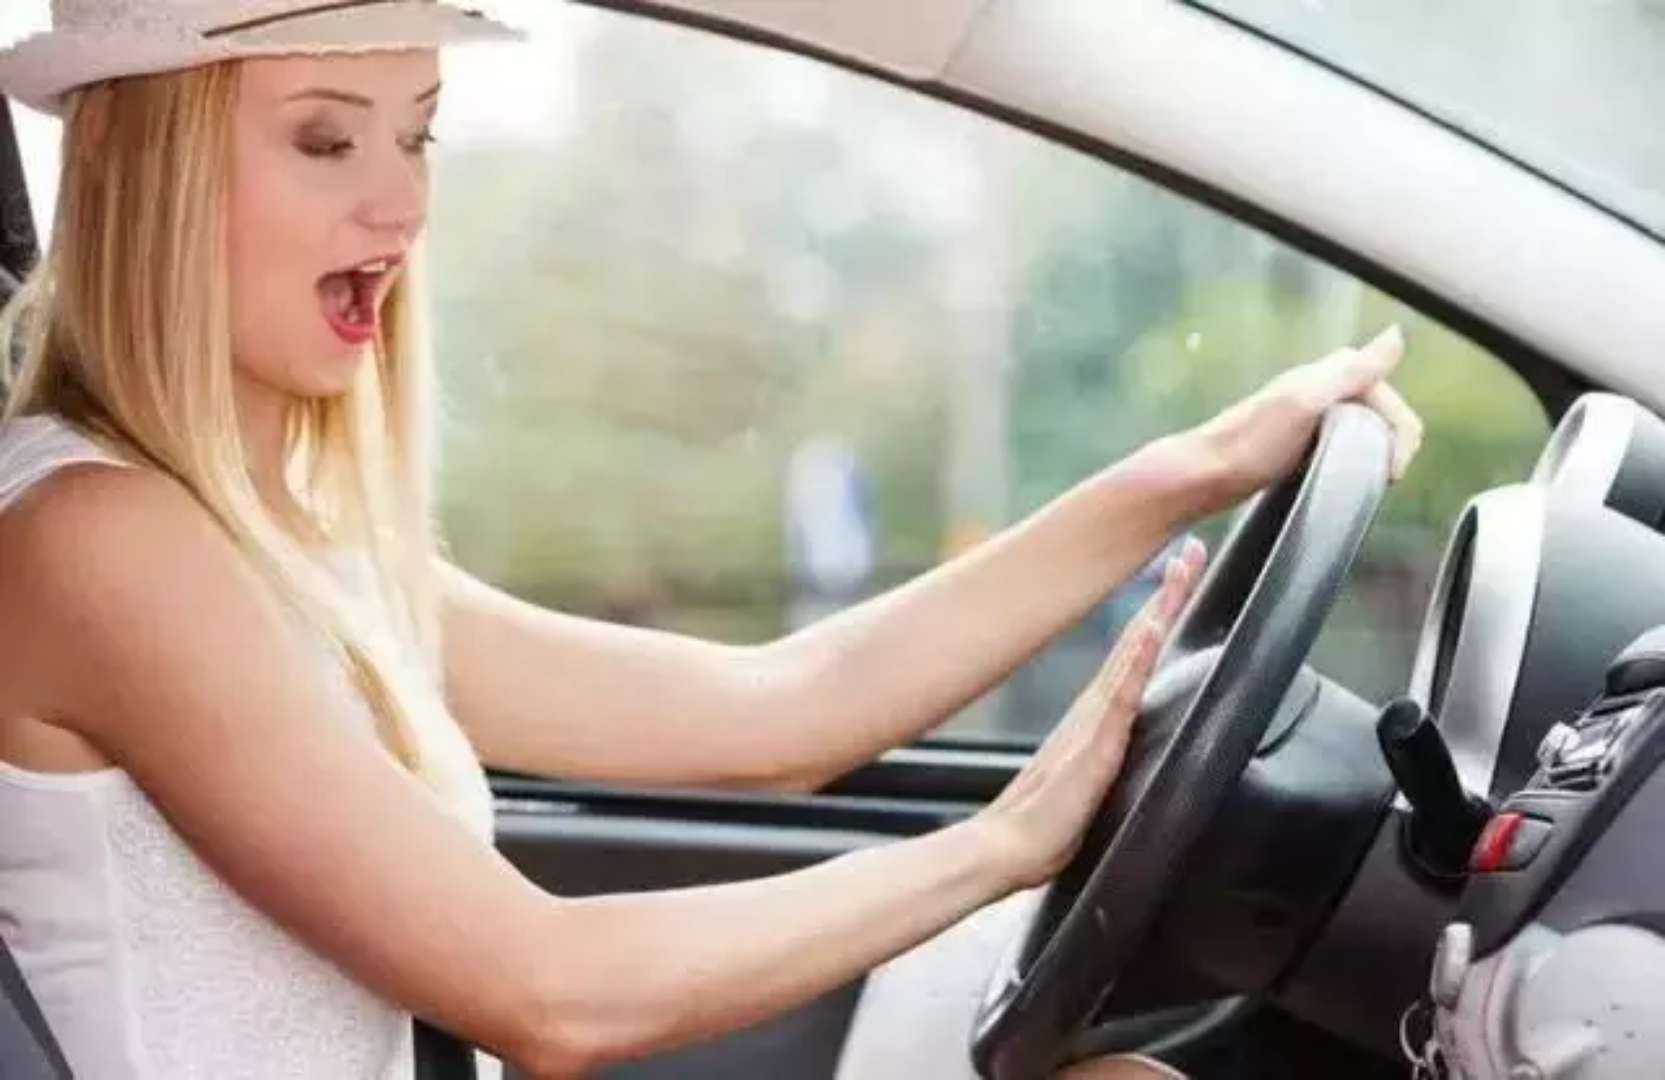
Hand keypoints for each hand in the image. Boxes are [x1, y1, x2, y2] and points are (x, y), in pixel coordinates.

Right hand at [972, 538, 1206, 890]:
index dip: (1160, 613)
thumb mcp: (1088, 784)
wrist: (1007, 848)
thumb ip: (1103, 760)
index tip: (1179, 574)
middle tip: (1192, 549)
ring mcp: (1095, 720)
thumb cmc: (1044, 826)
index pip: (1136, 653)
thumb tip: (1116, 753)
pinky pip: (1122, 691)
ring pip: (1135, 652)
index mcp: (1098, 715)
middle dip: (1168, 592)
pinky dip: (1138, 656)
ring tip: (1181, 570)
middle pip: (1140, 637)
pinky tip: (1152, 629)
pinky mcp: (1096, 743)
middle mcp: (1097, 707)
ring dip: (1160, 609)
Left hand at [1187, 325, 1423, 512]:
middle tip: (1381, 480)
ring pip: (1367, 431)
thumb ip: (1351, 372)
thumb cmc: (1252, 442)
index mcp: (1332, 372)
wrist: (1206, 474)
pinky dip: (1356, 461)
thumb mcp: (1306, 402)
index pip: (1392, 401)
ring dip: (1375, 455)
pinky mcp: (1304, 439)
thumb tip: (1396, 334)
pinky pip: (1347, 445)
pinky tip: (1345, 478)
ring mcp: (1314, 413)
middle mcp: (1326, 386)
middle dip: (1391, 445)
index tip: (1390, 473)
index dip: (1400, 436)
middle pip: (1383, 414)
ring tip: (1367, 482)